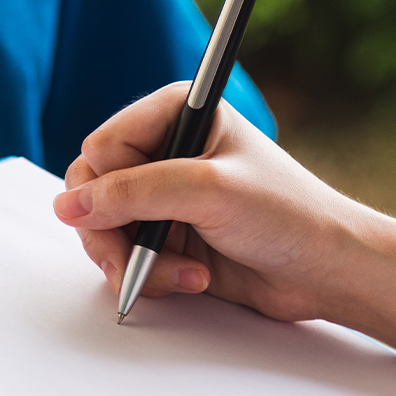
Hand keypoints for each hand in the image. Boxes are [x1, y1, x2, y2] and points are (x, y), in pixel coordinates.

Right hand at [52, 83, 359, 322]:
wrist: (325, 270)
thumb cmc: (288, 216)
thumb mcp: (208, 192)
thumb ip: (135, 193)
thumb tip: (70, 205)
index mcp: (176, 115)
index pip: (101, 148)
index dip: (108, 189)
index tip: (130, 217)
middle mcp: (165, 153)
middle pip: (93, 193)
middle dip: (113, 235)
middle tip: (134, 262)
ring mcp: (165, 200)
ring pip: (105, 233)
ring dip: (136, 263)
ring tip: (180, 274)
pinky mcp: (169, 240)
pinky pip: (128, 260)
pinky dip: (151, 277)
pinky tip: (192, 280)